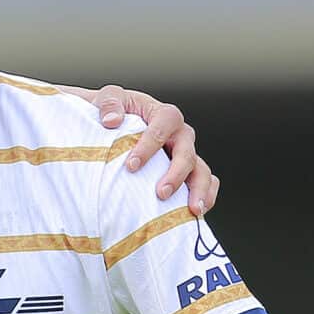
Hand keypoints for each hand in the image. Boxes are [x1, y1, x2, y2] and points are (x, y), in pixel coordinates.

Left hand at [90, 86, 219, 213]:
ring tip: (193, 210)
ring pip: (201, 169)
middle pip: (187, 150)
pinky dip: (206, 196)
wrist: (112, 127)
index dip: (150, 145)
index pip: (164, 124)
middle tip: (160, 193)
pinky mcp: (186, 172)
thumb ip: (109, 104)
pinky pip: (205, 182)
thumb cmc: (111, 112)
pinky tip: (196, 214)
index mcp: (162, 114)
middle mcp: (179, 134)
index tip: (131, 166)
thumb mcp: (106, 99)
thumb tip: (111, 120)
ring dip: (198, 189)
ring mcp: (185, 154)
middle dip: (176, 173)